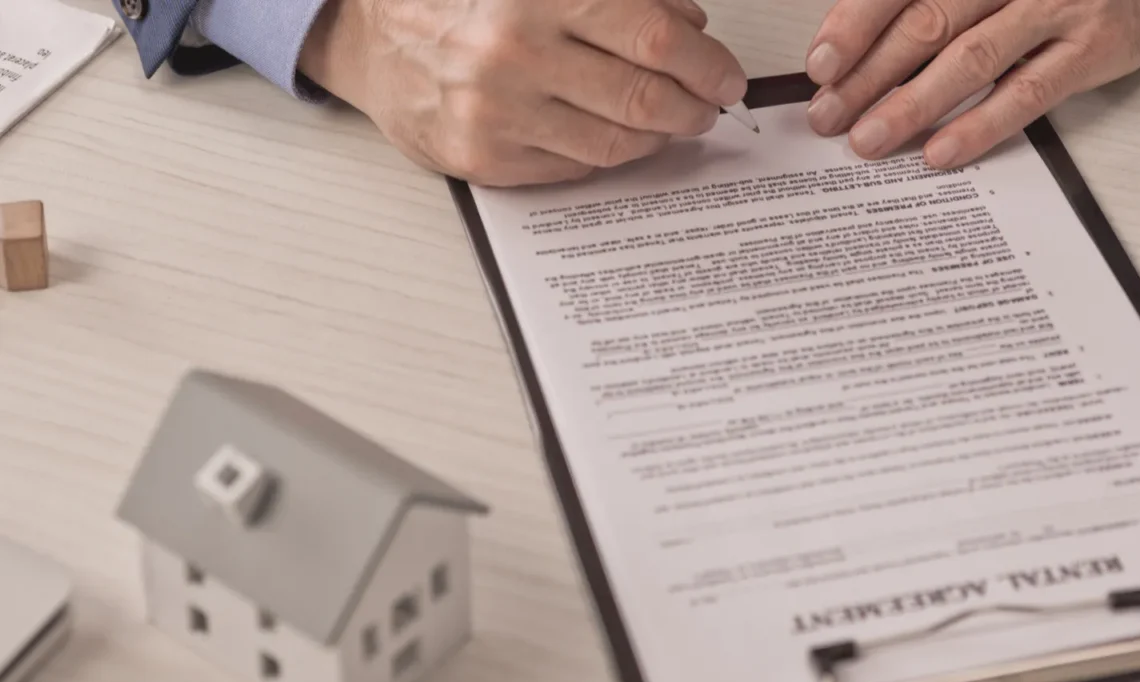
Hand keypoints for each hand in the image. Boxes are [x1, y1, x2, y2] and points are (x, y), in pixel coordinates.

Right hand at [298, 0, 746, 186]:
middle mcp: (516, 55)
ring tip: (668, 122)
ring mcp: (498, 114)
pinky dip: (608, 153)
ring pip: (616, 144)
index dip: (706, 63)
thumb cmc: (464, 2)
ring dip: (657, 137)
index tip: (726, 77)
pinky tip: (615, 136)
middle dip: (692, 108)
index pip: (655, 37)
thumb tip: (691, 26)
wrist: (375, 37)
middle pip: (643, 98)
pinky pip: (576, 168)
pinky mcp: (485, 160)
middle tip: (707, 107)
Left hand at [803, 0, 1139, 167]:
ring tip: (869, 139)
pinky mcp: (1092, 47)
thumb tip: (853, 54)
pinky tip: (940, 150)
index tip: (820, 66)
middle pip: (927, 21)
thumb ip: (927, 3)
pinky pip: (1027, 92)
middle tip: (829, 115)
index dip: (855, 24)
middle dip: (868, 74)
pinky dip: (978, 124)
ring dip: (911, 103)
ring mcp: (1056, 4)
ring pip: (970, 57)